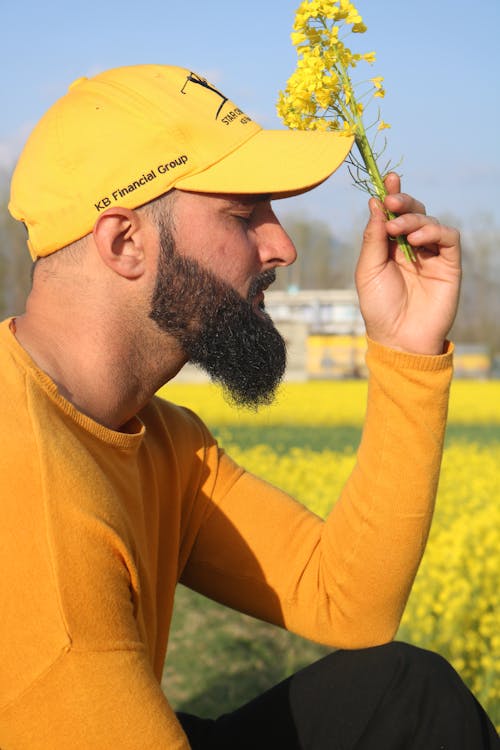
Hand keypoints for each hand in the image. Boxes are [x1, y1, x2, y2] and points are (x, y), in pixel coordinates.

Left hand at [355, 173, 461, 354]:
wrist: (399, 338)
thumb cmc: (379, 308)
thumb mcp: (367, 270)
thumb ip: (372, 238)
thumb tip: (375, 203)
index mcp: (389, 247)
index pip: (392, 214)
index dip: (391, 195)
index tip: (387, 179)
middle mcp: (411, 247)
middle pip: (413, 212)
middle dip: (402, 202)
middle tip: (391, 201)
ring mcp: (431, 255)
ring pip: (429, 221)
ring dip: (413, 219)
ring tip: (398, 230)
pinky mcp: (449, 265)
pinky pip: (448, 237)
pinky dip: (434, 231)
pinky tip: (416, 240)